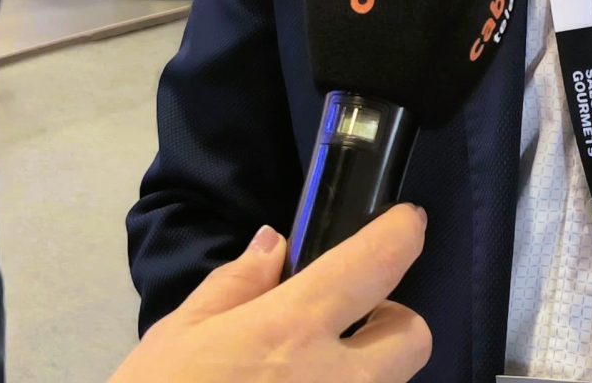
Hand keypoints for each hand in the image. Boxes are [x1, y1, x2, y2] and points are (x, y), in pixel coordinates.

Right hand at [111, 209, 430, 382]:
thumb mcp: (179, 335)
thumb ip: (236, 285)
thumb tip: (272, 245)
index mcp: (293, 329)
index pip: (376, 264)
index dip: (400, 234)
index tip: (405, 224)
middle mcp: (336, 380)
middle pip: (413, 338)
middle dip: (390, 322)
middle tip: (345, 326)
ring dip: (361, 372)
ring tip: (304, 375)